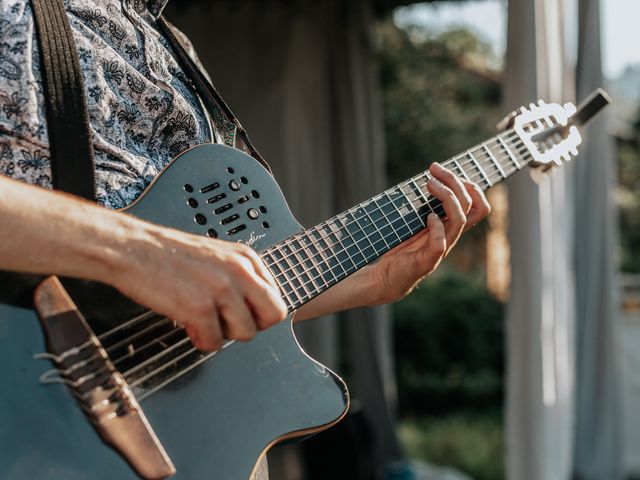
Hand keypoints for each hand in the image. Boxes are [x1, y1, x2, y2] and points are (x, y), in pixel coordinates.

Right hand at [114, 226, 287, 351]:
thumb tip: (253, 306)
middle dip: (251, 325)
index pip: (275, 297)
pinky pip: (214, 342)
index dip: (258, 312)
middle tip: (229, 323)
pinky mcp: (200, 308)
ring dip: (223, 334)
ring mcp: (221, 290)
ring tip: (203, 322)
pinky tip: (189, 326)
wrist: (132, 249)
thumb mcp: (217, 256)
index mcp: (246, 258)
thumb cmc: (168, 254)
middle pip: (272, 315)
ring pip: (246, 333)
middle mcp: (239, 272)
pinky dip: (201, 340)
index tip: (240, 313)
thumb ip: (239, 277)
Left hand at [364, 162, 490, 303]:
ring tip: (429, 184)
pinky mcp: (426, 262)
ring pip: (459, 221)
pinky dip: (437, 228)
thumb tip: (426, 178)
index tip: (445, 172)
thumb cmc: (399, 247)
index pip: (478, 206)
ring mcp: (440, 249)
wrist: (385, 277)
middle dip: (455, 182)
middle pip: (471, 206)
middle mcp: (450, 237)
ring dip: (447, 197)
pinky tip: (428, 217)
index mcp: (450, 227)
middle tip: (433, 169)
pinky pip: (440, 245)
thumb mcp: (413, 221)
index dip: (470, 186)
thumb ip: (423, 205)